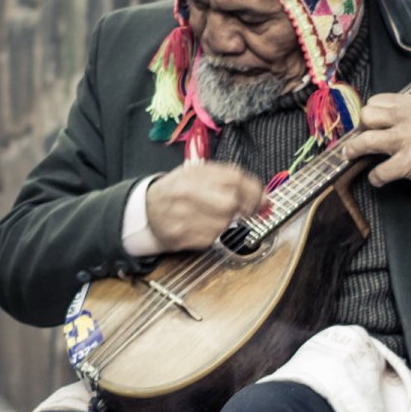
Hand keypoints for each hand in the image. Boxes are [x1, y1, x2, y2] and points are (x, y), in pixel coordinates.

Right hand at [144, 161, 268, 250]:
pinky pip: (210, 238)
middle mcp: (187, 192)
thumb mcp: (199, 173)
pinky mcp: (180, 236)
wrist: (146, 209)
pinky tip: (201, 225)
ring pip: (223, 224)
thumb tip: (264, 198)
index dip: (254, 191)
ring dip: (225, 222)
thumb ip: (231, 180)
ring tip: (212, 215)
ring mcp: (182, 216)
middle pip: (230, 203)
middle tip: (242, 210)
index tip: (262, 200)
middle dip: (242, 208)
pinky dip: (212, 233)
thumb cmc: (178, 190)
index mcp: (194, 173)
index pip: (234, 178)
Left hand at [343, 94, 410, 185]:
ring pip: (366, 140)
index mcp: (410, 102)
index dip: (369, 115)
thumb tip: (370, 118)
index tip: (370, 125)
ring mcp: (408, 139)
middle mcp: (408, 117)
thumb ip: (400, 110)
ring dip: (354, 150)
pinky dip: (375, 177)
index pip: (374, 101)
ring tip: (351, 155)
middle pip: (366, 116)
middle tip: (361, 139)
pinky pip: (379, 171)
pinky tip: (378, 178)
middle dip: (360, 129)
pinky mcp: (409, 162)